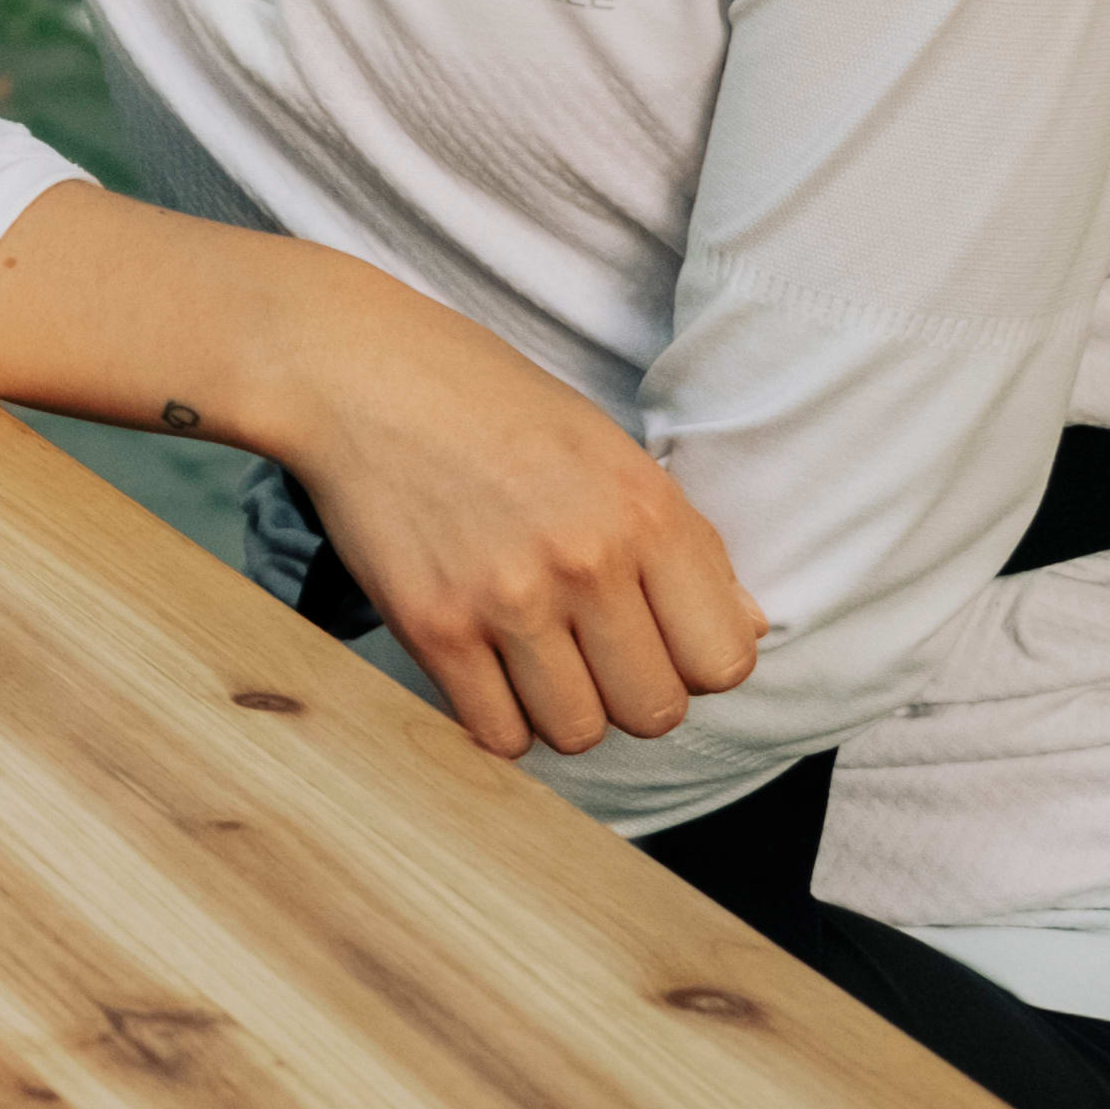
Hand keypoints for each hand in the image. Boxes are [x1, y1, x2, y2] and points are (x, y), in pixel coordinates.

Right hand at [280, 271, 769, 761]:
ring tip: (536, 660)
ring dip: (563, 711)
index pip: (725, 661)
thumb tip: (748, 632)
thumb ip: (686, 545)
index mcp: (646, 511)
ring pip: (578, 734)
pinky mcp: (433, 627)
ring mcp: (507, 599)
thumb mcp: (611, 451)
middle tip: (591, 652)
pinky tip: (486, 670)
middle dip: (629, 694)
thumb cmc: (492, 406)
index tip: (658, 638)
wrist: (360, 374)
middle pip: (655, 711)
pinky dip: (498, 719)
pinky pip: (497, 734)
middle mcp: (586, 561)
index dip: (696, 663)